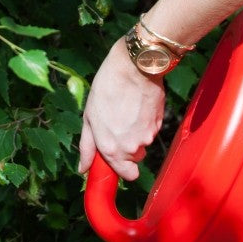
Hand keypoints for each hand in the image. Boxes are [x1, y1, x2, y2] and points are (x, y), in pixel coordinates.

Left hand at [78, 38, 164, 180]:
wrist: (134, 66)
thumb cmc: (107, 89)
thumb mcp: (89, 118)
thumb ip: (87, 147)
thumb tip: (83, 169)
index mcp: (112, 149)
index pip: (128, 175)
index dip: (123, 168)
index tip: (117, 158)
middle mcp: (132, 147)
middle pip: (136, 158)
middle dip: (129, 148)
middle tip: (119, 126)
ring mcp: (148, 136)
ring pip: (144, 142)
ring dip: (137, 132)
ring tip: (127, 110)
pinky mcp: (159, 123)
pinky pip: (152, 129)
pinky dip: (146, 121)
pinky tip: (138, 105)